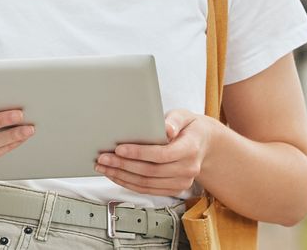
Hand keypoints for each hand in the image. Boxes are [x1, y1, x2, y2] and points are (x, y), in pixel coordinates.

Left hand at [96, 109, 217, 195]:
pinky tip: (115, 176)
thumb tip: (166, 129)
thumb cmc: (189, 128)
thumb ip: (174, 120)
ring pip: (146, 184)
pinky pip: (148, 190)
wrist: (203, 145)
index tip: (119, 149)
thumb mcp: (184, 116)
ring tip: (104, 168)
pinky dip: (129, 184)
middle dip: (122, 165)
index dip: (138, 153)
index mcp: (190, 149)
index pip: (161, 155)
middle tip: (103, 158)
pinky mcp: (174, 189)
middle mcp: (188, 169)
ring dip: (121, 176)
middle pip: (150, 171)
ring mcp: (182, 182)